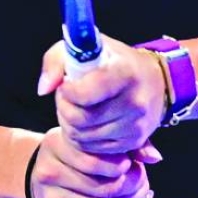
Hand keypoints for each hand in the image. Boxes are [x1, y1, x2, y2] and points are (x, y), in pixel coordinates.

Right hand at [28, 126, 153, 197]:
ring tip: (142, 191)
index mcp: (55, 145)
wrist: (38, 174)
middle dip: (134, 184)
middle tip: (143, 177)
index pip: (97, 161)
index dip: (123, 165)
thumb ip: (124, 144)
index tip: (131, 162)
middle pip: (107, 187)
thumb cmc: (74, 152)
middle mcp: (50, 173)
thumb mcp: (91, 139)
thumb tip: (155, 158)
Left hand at [38, 34, 166, 156]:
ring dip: (71, 124)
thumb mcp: (83, 48)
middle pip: (79, 120)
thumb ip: (55, 61)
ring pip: (82, 137)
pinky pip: (93, 149)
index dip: (67, 91)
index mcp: (124, 73)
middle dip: (64, 108)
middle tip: (68, 97)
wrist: (154, 81)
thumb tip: (43, 89)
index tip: (68, 84)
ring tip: (79, 108)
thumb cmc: (112, 61)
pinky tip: (88, 122)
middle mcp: (134, 101)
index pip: (84, 95)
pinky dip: (83, 138)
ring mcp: (135, 125)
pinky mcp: (134, 142)